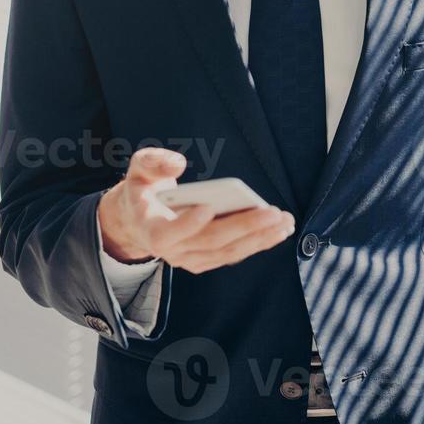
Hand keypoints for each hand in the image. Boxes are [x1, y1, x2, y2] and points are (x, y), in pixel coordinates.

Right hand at [97, 147, 294, 273]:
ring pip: (227, 252)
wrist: (140, 219)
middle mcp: (172, 251)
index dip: (187, 224)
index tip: (207, 208)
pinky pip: (234, 254)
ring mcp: (190, 259)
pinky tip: (278, 230)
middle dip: (244, 227)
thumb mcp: (139, 170)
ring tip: (285, 223)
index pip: (167, 233)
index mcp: (151, 229)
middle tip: (273, 213)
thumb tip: (177, 163)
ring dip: (259, 239)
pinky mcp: (206, 260)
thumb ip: (153, 162)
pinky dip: (257, 243)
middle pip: (210, 242)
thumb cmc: (144, 191)